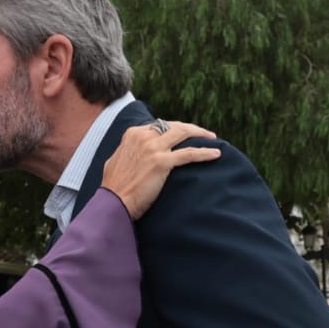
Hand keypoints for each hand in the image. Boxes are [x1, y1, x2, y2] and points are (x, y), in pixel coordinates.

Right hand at [98, 121, 220, 220]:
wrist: (113, 202)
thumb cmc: (114, 187)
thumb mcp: (116, 160)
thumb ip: (128, 151)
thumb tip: (133, 151)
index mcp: (133, 134)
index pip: (160, 125)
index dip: (175, 129)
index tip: (184, 135)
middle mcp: (143, 136)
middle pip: (174, 126)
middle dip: (191, 128)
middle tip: (204, 134)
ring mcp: (153, 148)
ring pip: (183, 133)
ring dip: (201, 134)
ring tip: (213, 138)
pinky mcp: (162, 162)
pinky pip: (189, 154)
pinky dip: (204, 153)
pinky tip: (216, 154)